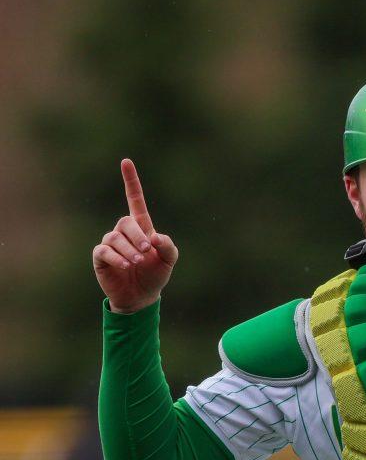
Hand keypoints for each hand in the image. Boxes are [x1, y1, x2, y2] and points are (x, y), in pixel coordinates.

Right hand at [93, 159, 177, 312]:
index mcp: (141, 227)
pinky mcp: (101, 257)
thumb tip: (155, 236)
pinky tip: (125, 266)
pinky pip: (105, 250)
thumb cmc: (155, 275)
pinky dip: (116, 257)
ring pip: (116, 237)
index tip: (126, 162)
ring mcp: (111, 243)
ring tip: (137, 263)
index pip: (135, 200)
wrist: (141, 297)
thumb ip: (168, 246)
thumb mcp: (169, 261)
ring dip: (128, 250)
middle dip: (137, 236)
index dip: (131, 182)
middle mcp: (124, 232)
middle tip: (146, 252)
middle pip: (126, 222)